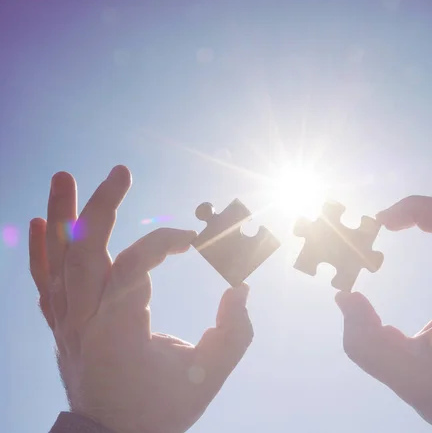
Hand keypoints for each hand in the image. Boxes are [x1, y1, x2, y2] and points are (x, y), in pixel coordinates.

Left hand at [29, 166, 252, 432]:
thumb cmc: (160, 410)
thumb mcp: (206, 376)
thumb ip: (233, 332)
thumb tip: (242, 290)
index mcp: (120, 331)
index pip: (133, 266)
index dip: (164, 241)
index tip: (192, 239)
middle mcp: (84, 322)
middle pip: (83, 252)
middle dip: (101, 206)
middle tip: (120, 172)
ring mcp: (67, 324)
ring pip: (56, 261)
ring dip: (60, 216)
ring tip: (64, 176)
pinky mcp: (62, 326)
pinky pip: (44, 283)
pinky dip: (38, 251)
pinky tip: (38, 221)